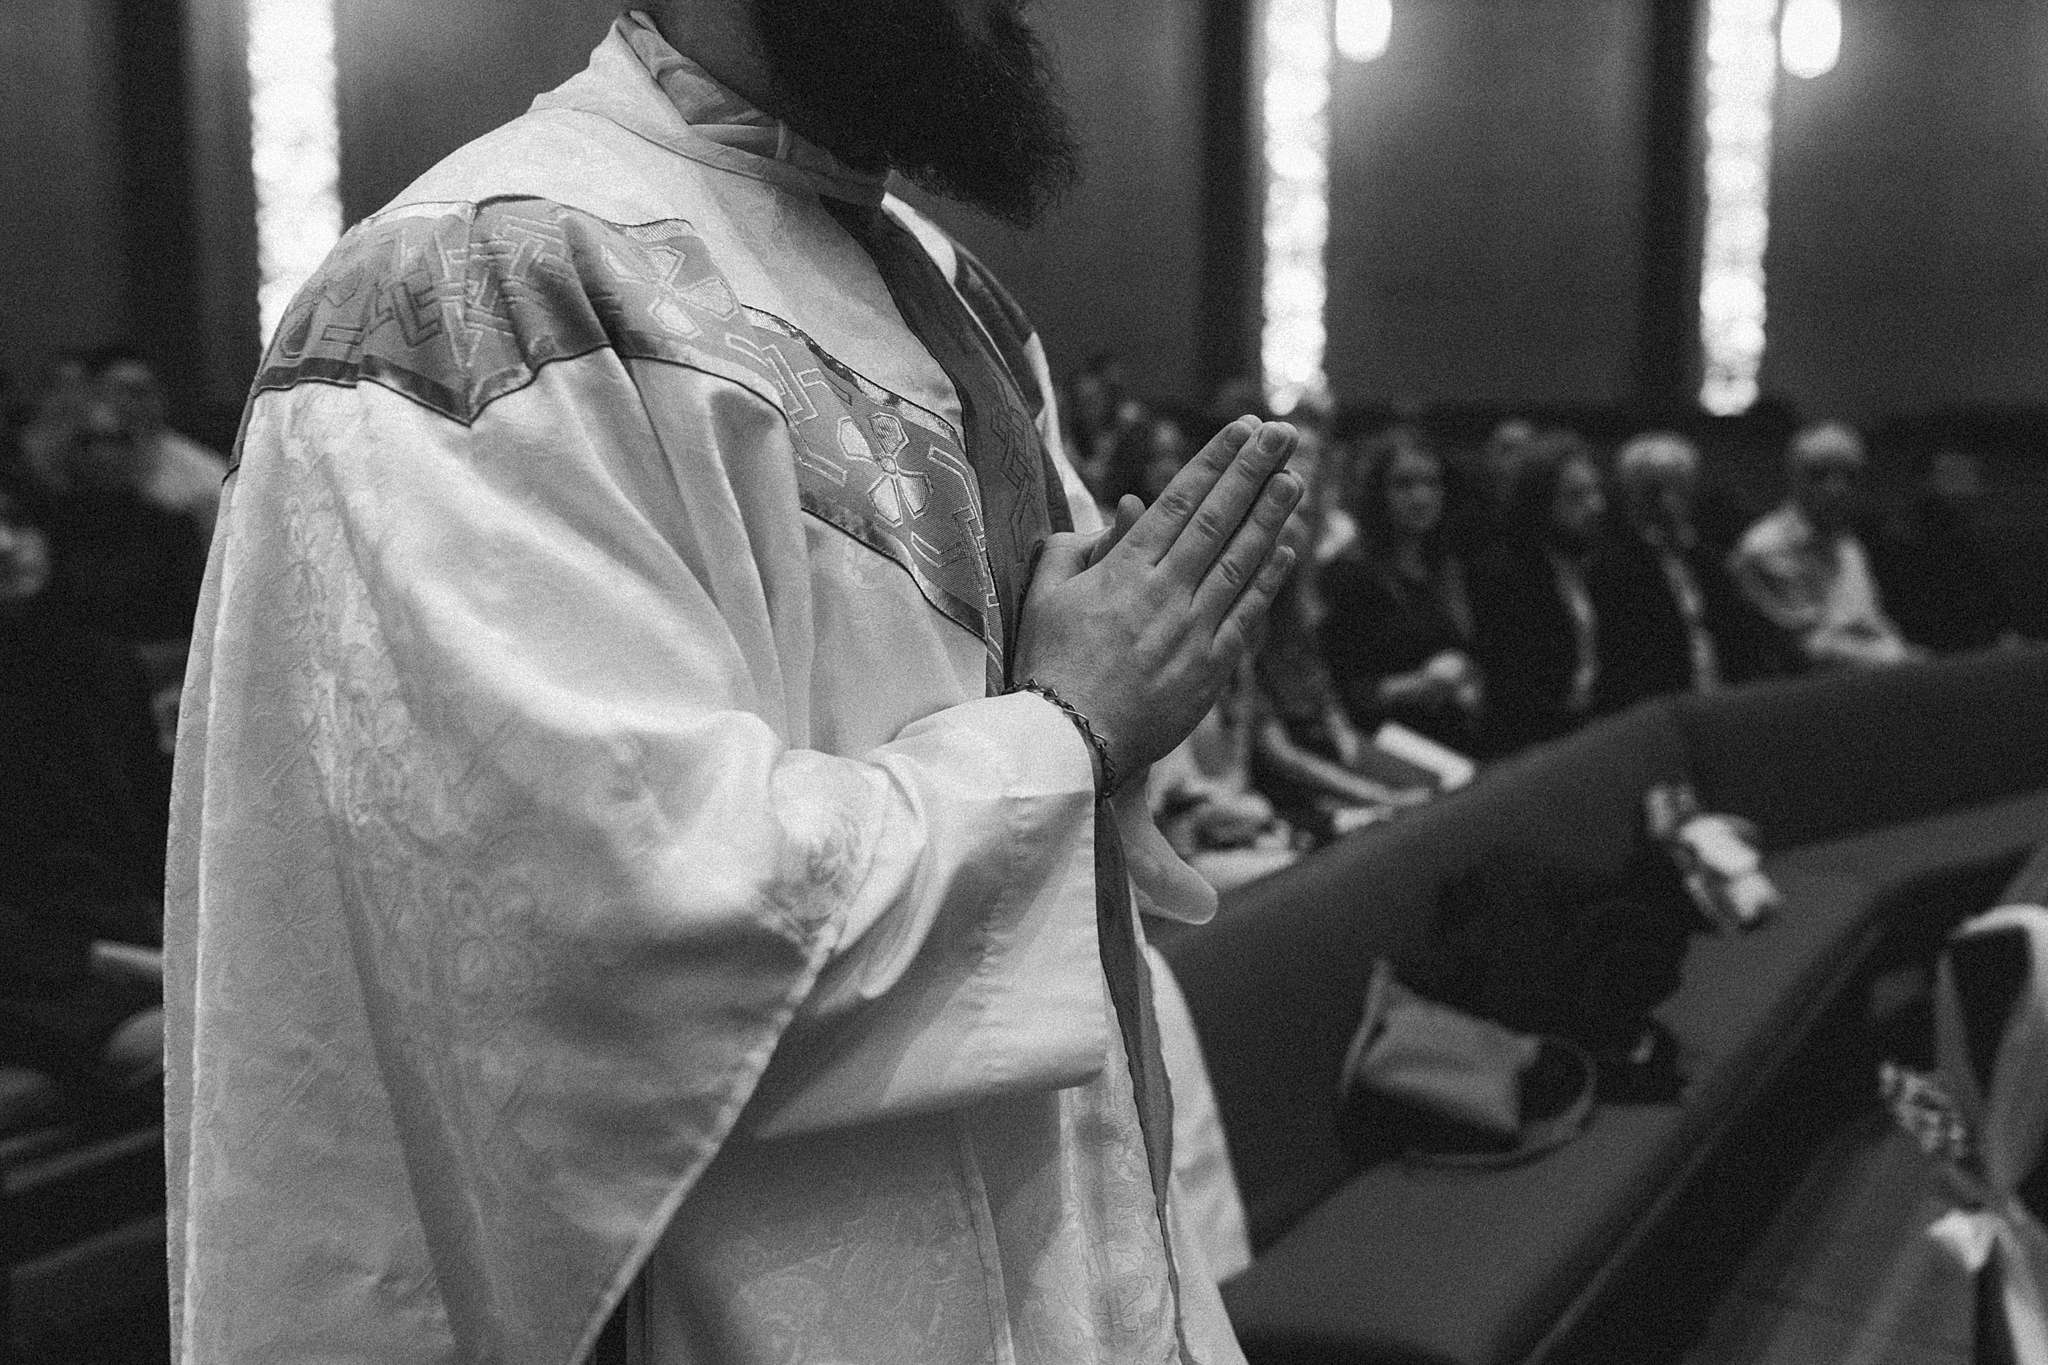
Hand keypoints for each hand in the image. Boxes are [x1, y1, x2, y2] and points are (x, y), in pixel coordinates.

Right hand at [1014, 418, 1302, 779]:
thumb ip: (1077, 547)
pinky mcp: (1210, 668)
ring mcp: (1192, 630)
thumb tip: (1124, 510)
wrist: (1068, 744)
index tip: (1241, 429)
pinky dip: (1268, 578)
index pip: (1179, 501)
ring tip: (1293, 477)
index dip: (1214, 461)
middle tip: (1282, 434)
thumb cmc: (1048, 668)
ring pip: (1241, 561)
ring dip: (1271, 516)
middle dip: (1252, 471)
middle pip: (1218, 520)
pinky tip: (1287, 548)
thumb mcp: (1043, 598)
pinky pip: (1247, 613)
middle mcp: (1164, 593)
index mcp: (1122, 571)